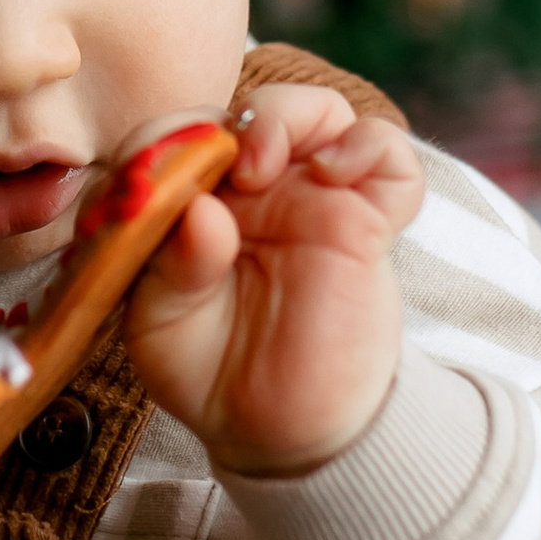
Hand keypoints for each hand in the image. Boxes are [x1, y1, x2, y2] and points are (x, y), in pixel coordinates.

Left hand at [126, 84, 423, 477]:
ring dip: (287, 115)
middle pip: (244, 107)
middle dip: (221, 123)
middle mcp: (250, 191)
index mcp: (187, 204)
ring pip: (318, 110)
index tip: (151, 189)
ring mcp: (311, 200)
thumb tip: (201, 212)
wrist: (282, 432)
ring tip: (262, 164)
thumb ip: (169, 271)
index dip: (158, 144)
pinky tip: (335, 173)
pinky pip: (389, 155)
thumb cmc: (210, 373)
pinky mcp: (367, 220)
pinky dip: (370, 143)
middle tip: (215, 170)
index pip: (169, 137)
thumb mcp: (161, 330)